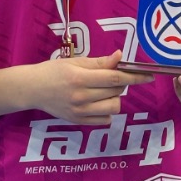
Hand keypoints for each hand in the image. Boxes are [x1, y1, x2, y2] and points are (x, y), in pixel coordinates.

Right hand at [33, 50, 153, 125]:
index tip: (148, 75)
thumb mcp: (75, 62)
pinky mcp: (78, 122)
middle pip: (116, 92)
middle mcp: (81, 97)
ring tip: (102, 90)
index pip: (115, 79)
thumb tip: (120, 57)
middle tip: (108, 78)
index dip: (134, 76)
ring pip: (114, 107)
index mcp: (80, 78)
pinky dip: (106, 110)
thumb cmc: (54, 71)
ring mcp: (80, 112)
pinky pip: (105, 119)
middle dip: (119, 84)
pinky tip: (97, 102)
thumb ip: (99, 62)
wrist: (32, 89)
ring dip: (114, 98)